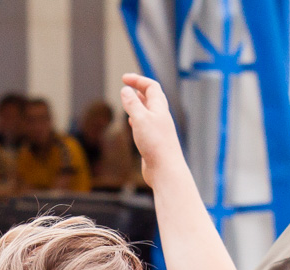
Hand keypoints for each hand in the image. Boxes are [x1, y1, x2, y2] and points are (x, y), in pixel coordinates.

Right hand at [119, 74, 184, 188]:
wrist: (165, 170)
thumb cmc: (155, 144)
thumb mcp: (140, 119)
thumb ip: (132, 104)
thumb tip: (125, 90)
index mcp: (160, 108)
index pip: (151, 86)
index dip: (138, 80)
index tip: (124, 78)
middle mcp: (161, 117)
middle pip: (152, 97)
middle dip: (139, 89)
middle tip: (127, 85)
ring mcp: (158, 130)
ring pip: (149, 111)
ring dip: (139, 103)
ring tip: (129, 100)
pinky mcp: (154, 142)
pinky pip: (146, 125)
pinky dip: (138, 119)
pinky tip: (132, 122)